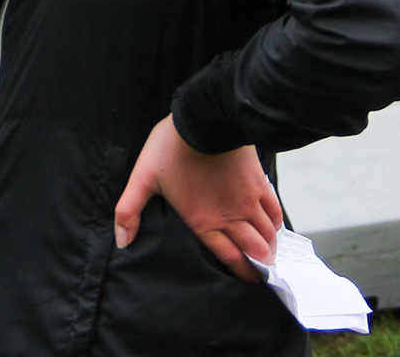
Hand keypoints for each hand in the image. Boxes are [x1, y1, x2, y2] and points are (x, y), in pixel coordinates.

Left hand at [113, 115, 282, 282]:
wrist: (204, 118)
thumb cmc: (172, 147)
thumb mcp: (143, 178)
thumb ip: (129, 211)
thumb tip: (122, 240)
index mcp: (204, 221)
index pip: (229, 257)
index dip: (243, 272)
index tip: (251, 281)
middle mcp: (230, 216)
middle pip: (254, 249)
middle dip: (261, 264)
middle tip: (263, 271)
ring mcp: (248, 200)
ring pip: (267, 233)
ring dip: (270, 246)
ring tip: (269, 253)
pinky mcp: (258, 181)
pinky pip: (274, 209)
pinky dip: (276, 222)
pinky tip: (274, 226)